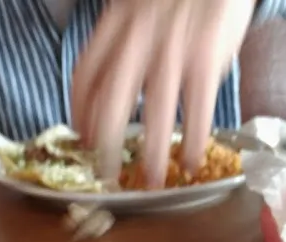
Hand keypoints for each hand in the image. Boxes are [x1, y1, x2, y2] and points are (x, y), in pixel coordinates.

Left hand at [72, 0, 254, 186]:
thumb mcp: (140, 0)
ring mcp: (172, 48)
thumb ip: (124, 33)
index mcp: (117, 22)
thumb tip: (113, 79)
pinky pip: (196, 109)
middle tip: (107, 174)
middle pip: (111, 100)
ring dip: (153, 155)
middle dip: (106, 145)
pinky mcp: (205, 56)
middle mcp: (138, 37)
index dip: (80, 113)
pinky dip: (194, 141)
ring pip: (154, 113)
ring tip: (152, 180)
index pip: (86, 75)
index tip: (81, 139)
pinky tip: (192, 161)